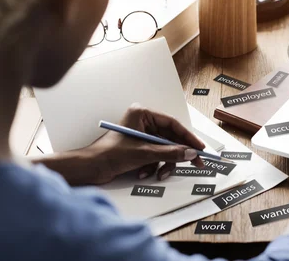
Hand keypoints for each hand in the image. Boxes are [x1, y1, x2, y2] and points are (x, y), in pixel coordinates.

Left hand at [82, 104, 205, 183]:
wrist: (89, 168)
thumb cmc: (109, 154)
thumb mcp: (144, 153)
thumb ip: (170, 153)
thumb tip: (190, 153)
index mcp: (142, 114)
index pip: (172, 124)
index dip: (188, 137)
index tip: (199, 148)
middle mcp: (143, 122)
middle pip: (170, 138)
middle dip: (178, 154)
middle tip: (196, 163)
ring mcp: (141, 135)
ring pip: (164, 149)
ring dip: (163, 163)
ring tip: (159, 174)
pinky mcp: (138, 148)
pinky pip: (155, 156)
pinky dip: (153, 166)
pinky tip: (144, 173)